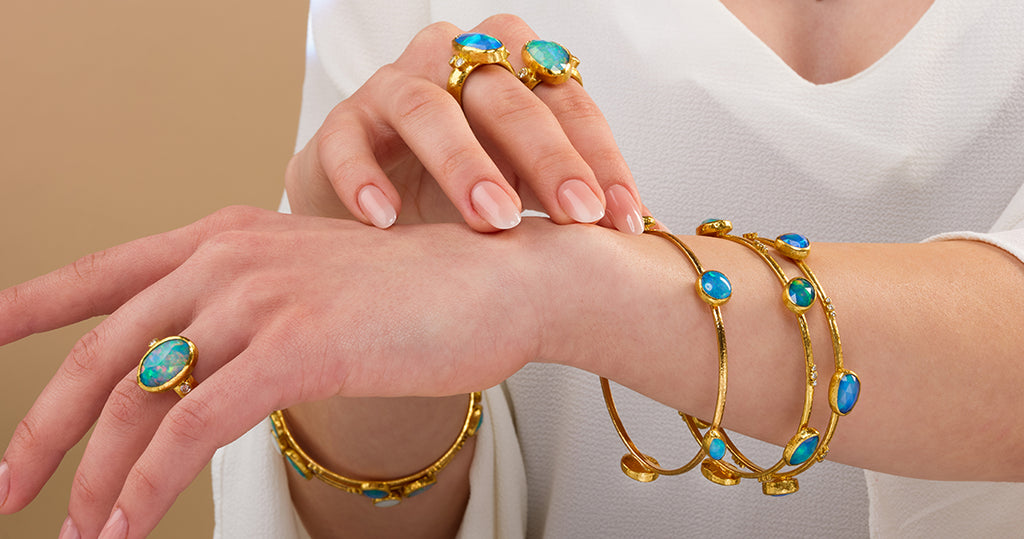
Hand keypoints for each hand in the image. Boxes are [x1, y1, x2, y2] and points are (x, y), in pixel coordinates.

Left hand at [0, 207, 556, 537]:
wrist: (500, 282)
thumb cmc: (416, 294)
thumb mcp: (312, 286)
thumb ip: (246, 313)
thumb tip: (192, 370)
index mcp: (224, 237)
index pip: (102, 276)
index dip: (28, 310)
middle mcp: (227, 258)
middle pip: (104, 353)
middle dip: (43, 430)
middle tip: (4, 485)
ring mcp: (259, 298)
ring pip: (142, 400)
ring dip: (98, 478)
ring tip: (77, 529)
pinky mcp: (293, 345)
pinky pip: (192, 427)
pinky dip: (149, 485)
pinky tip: (127, 524)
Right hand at [284, 14, 645, 233]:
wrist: (376, 201)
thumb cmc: (461, 191)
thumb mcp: (524, 188)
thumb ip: (568, 198)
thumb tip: (646, 234)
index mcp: (512, 69)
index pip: (565, 101)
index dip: (599, 157)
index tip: (624, 219)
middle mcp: (454, 63)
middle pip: (505, 96)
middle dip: (547, 157)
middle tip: (576, 214)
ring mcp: (393, 87)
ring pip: (427, 108)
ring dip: (464, 163)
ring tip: (494, 220)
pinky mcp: (340, 123)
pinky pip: (347, 140)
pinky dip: (365, 177)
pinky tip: (387, 218)